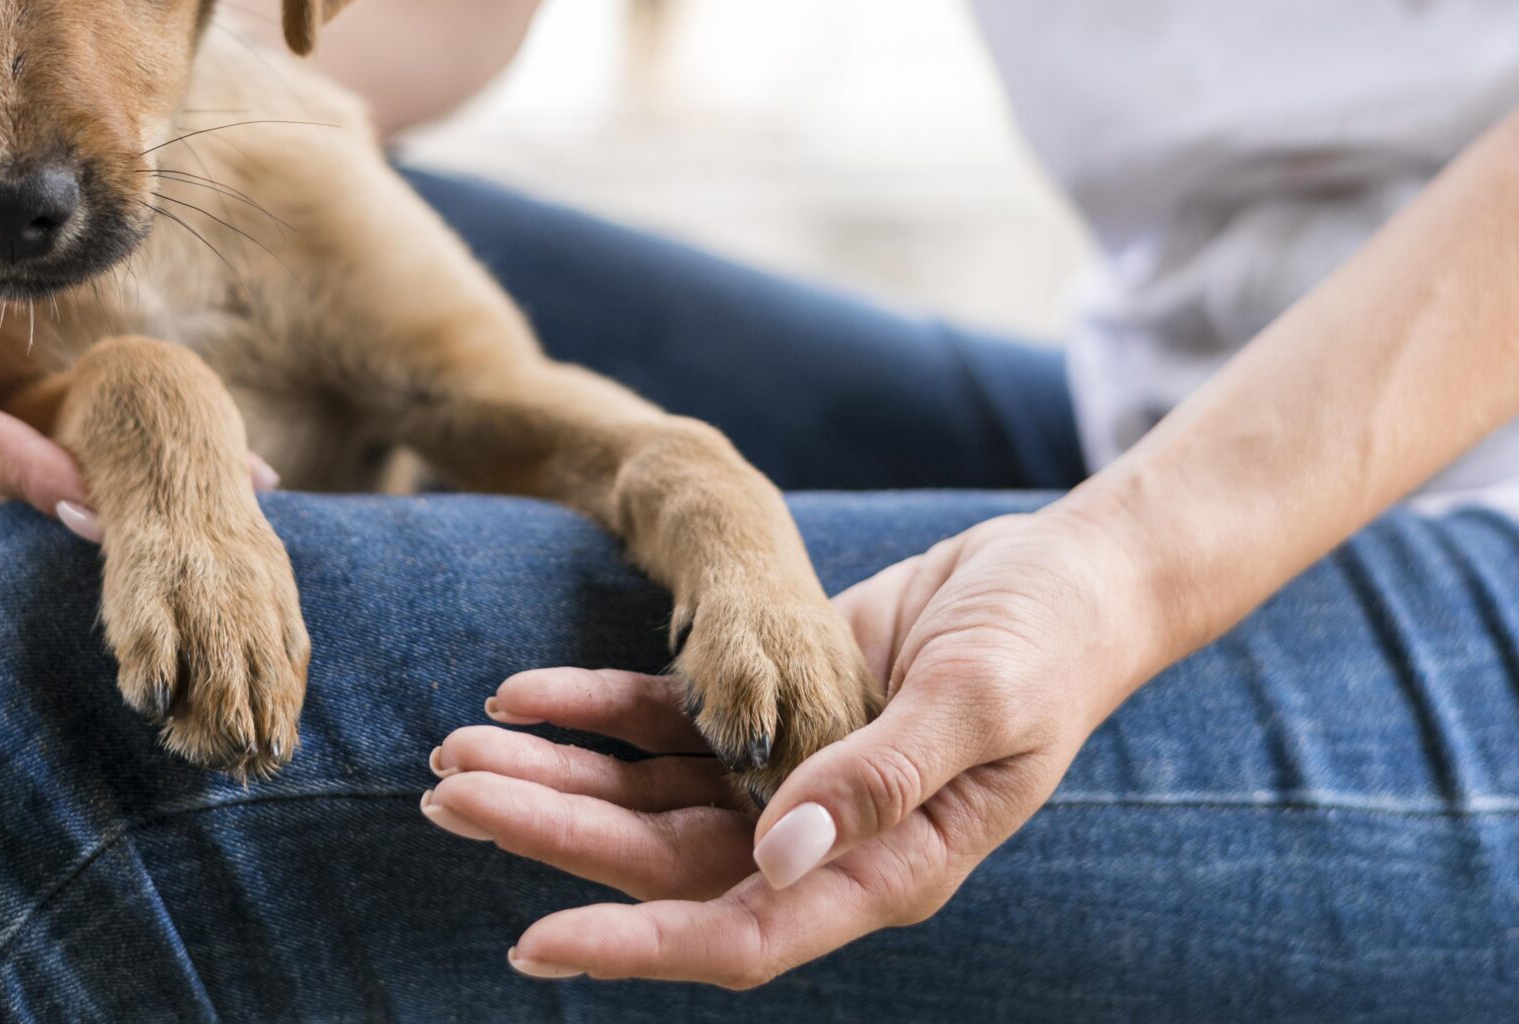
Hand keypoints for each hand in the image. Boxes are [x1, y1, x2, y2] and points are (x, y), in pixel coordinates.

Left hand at [421, 506, 1161, 986]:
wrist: (1072, 573)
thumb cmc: (1050, 646)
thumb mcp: (978, 703)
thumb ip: (880, 780)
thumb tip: (776, 858)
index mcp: (885, 870)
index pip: (738, 933)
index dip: (635, 945)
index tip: (533, 943)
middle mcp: (820, 841)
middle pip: (660, 864)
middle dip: (550, 835)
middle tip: (446, 799)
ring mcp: (790, 777)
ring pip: (646, 797)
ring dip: (552, 775)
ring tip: (453, 752)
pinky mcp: (774, 706)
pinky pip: (663, 720)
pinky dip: (593, 708)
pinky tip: (522, 692)